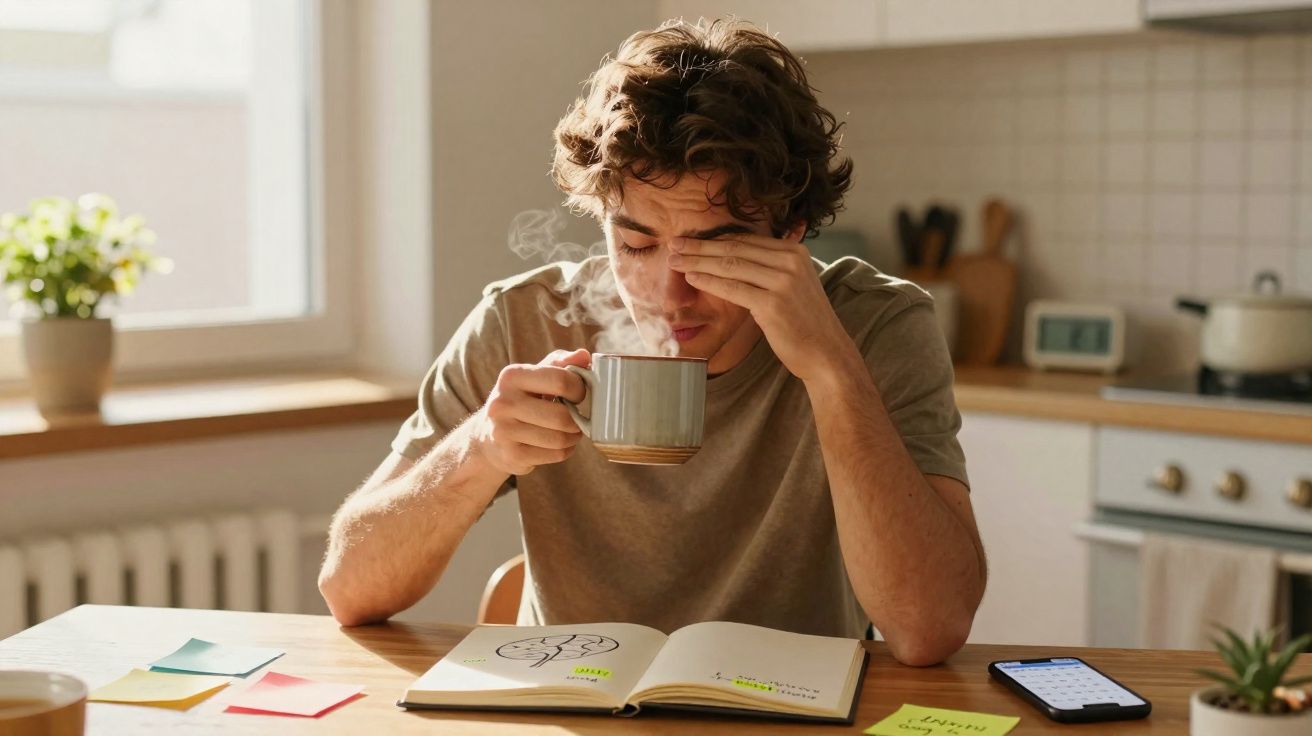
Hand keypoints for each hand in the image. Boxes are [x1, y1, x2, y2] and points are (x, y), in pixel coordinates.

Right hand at [472, 348, 589, 475]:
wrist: (489, 436)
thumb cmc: (521, 400)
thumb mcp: (535, 376)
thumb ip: (560, 363)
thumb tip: (584, 355)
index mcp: (511, 376)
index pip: (560, 380)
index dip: (578, 389)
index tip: (577, 394)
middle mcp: (503, 403)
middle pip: (562, 416)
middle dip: (577, 419)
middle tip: (576, 417)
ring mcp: (504, 431)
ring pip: (560, 438)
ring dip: (573, 436)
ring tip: (569, 431)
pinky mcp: (512, 455)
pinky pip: (556, 454)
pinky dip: (566, 450)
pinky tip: (558, 443)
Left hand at [668, 234, 855, 383]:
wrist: (826, 353)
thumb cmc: (803, 322)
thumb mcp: (793, 285)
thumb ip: (770, 268)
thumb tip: (734, 257)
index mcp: (795, 251)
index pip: (746, 240)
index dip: (715, 239)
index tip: (691, 240)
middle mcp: (791, 261)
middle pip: (735, 248)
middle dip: (700, 246)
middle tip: (674, 245)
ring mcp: (783, 281)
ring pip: (730, 265)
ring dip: (698, 262)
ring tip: (674, 261)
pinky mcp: (773, 303)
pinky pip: (733, 288)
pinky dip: (709, 282)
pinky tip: (691, 278)